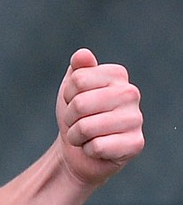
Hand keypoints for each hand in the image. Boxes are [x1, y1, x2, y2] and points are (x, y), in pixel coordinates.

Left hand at [56, 48, 143, 185]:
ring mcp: (136, 119)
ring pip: (86, 127)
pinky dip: (88, 150)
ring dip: (76, 135)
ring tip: (85, 135)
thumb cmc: (77, 114)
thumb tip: (83, 54)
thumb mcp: (71, 87)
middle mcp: (131, 94)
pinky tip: (96, 148)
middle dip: (69, 117)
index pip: (78, 79)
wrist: (80, 148)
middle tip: (77, 121)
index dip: (68, 94)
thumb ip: (77, 68)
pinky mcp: (136, 143)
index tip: (74, 100)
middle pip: (80, 104)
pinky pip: (97, 146)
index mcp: (117, 74)